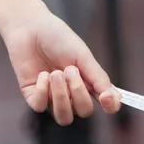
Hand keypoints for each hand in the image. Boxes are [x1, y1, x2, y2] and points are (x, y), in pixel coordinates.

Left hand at [1, 10, 120, 124]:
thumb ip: (98, 77)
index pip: (106, 104)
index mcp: (89, 82)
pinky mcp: (33, 96)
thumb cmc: (58, 38)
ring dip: (61, 96)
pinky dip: (43, 91)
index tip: (106, 98)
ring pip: (64, 117)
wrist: (29, 27)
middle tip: (69, 69)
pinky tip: (42, 74)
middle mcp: (73, 94)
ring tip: (55, 73)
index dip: (110, 106)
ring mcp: (53, 97)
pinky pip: (40, 107)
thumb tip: (113, 97)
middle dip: (78, 92)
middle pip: (84, 111)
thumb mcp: (82, 56)